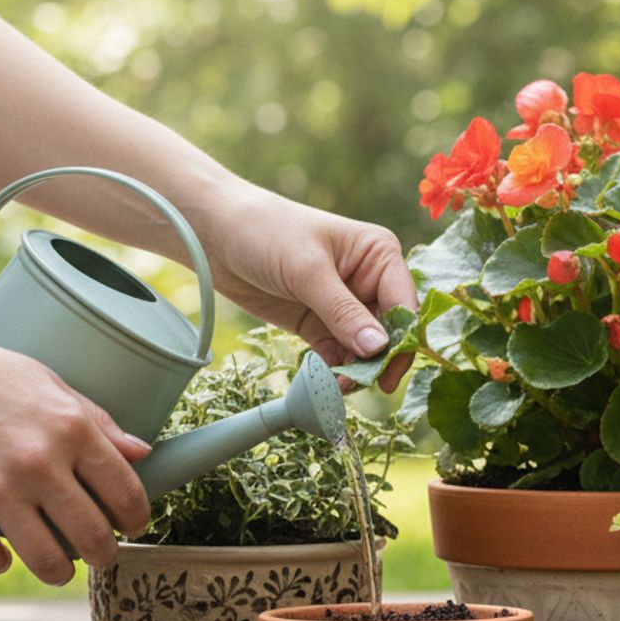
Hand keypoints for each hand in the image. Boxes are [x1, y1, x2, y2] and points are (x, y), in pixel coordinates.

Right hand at [0, 319, 151, 584]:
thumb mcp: (49, 383)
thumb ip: (98, 422)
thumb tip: (143, 454)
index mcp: (71, 428)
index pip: (127, 493)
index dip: (137, 518)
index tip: (133, 526)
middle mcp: (39, 463)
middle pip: (94, 536)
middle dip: (106, 554)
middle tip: (101, 554)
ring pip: (49, 562)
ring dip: (59, 571)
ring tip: (59, 566)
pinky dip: (1, 563)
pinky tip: (3, 552)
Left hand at [203, 189, 417, 391]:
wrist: (214, 233)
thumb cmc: (266, 232)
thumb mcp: (308, 271)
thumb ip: (344, 312)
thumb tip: (379, 348)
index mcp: (379, 255)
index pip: (404, 304)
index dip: (402, 340)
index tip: (387, 373)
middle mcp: (369, 280)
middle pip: (388, 331)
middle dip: (377, 360)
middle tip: (360, 387)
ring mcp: (344, 305)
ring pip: (364, 348)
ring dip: (355, 371)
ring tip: (336, 388)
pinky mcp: (319, 323)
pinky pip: (337, 354)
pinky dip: (335, 370)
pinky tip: (325, 382)